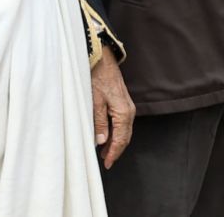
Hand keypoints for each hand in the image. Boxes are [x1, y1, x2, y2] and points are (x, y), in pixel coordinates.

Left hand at [91, 52, 134, 168]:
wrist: (103, 60)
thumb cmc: (97, 78)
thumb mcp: (94, 102)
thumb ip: (98, 122)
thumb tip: (101, 141)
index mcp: (123, 113)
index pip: (120, 139)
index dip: (114, 153)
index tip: (108, 164)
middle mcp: (129, 111)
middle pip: (125, 137)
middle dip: (116, 150)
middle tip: (106, 162)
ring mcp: (128, 107)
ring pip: (124, 131)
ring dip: (116, 142)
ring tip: (105, 152)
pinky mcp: (124, 103)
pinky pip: (122, 123)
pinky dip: (116, 133)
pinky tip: (107, 136)